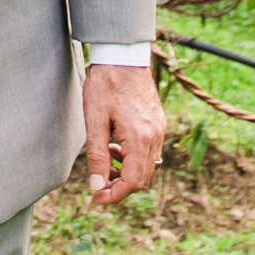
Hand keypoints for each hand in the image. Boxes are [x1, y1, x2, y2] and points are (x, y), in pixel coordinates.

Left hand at [83, 62, 165, 204]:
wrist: (122, 56)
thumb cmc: (105, 84)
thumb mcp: (94, 120)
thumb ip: (97, 155)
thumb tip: (96, 186)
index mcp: (140, 137)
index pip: (133, 182)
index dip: (115, 195)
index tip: (96, 198)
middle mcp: (156, 136)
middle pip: (143, 178)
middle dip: (120, 186)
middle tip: (97, 185)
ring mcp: (160, 129)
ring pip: (147, 166)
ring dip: (126, 172)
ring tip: (105, 162)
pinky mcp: (158, 122)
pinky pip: (150, 151)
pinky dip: (133, 157)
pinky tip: (116, 146)